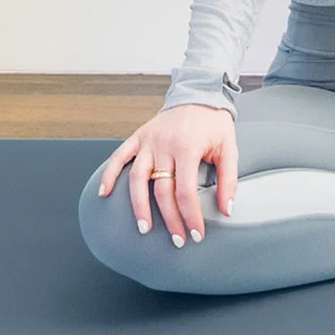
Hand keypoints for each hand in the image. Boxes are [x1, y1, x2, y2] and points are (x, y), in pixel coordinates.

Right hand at [96, 105, 238, 244]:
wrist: (199, 93)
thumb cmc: (214, 123)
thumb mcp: (229, 148)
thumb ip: (228, 180)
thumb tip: (227, 210)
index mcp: (187, 148)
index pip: (185, 192)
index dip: (190, 216)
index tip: (196, 234)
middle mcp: (164, 145)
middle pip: (162, 191)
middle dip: (170, 219)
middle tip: (177, 240)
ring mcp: (148, 141)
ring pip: (137, 178)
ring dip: (139, 206)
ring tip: (144, 229)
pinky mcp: (138, 137)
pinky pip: (119, 157)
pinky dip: (109, 174)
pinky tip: (104, 194)